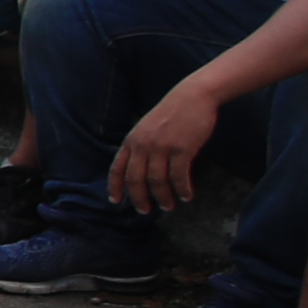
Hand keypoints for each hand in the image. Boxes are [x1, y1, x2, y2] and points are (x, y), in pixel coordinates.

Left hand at [109, 84, 220, 215]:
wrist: (193, 96)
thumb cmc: (171, 113)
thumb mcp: (146, 128)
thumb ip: (139, 147)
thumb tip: (138, 171)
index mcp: (131, 141)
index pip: (117, 169)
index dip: (115, 187)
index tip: (116, 202)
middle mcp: (143, 146)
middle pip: (135, 180)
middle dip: (139, 199)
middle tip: (145, 211)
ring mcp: (162, 148)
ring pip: (157, 182)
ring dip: (163, 197)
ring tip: (169, 206)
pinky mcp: (182, 149)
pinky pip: (179, 177)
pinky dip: (182, 189)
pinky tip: (186, 196)